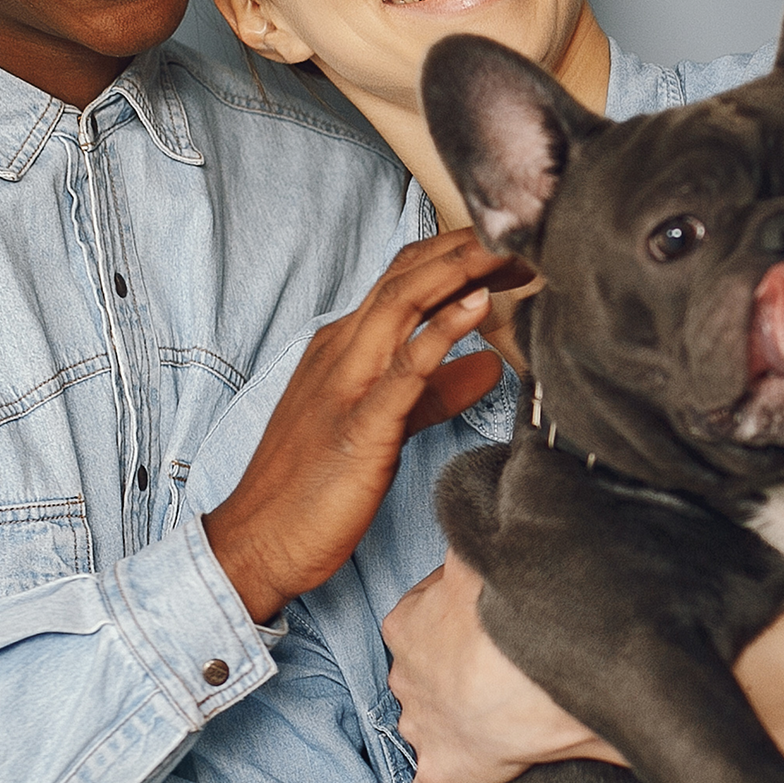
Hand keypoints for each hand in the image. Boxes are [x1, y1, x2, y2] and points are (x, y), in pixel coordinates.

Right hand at [205, 231, 528, 622]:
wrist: (259, 542)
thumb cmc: (313, 488)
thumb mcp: (383, 425)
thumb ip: (435, 391)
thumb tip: (490, 367)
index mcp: (344, 347)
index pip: (403, 279)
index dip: (457, 257)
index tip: (508, 252)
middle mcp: (342, 351)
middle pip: (407, 277)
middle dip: (466, 250)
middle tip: (524, 240)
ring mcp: (346, 384)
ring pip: (402, 303)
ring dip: (459, 271)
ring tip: (506, 253)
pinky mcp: (358, 426)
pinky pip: (403, 368)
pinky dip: (442, 332)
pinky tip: (479, 307)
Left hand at [383, 548, 624, 782]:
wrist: (527, 673)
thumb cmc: (508, 608)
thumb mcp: (484, 553)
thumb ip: (476, 533)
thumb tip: (480, 503)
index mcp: (409, 623)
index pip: (421, 614)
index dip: (452, 616)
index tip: (482, 617)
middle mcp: (405, 674)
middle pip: (419, 670)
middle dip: (448, 671)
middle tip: (495, 667)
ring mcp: (421, 725)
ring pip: (421, 724)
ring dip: (446, 725)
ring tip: (486, 724)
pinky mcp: (443, 771)